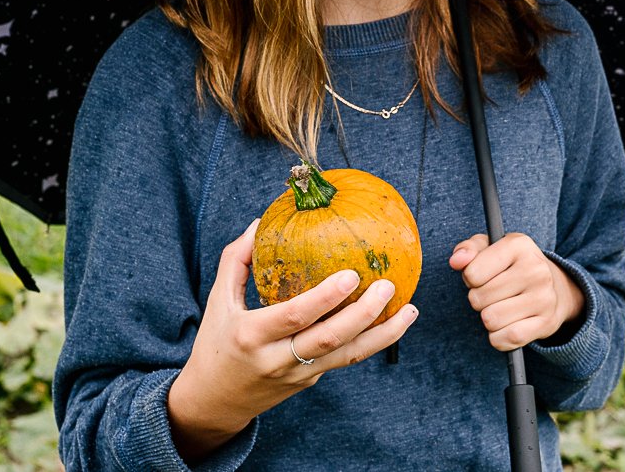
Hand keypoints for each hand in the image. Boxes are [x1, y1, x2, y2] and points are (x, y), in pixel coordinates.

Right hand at [167, 219, 417, 461]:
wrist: (214, 402)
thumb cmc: (217, 343)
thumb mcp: (218, 301)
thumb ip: (238, 260)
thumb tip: (259, 222)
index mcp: (252, 335)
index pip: (294, 316)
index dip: (325, 297)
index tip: (352, 274)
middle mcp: (277, 359)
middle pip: (329, 340)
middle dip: (363, 314)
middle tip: (388, 286)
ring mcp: (298, 375)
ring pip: (348, 357)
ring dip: (384, 335)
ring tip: (411, 310)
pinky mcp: (311, 382)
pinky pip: (346, 359)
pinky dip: (373, 341)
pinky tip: (396, 322)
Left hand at [449, 233, 584, 350]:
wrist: (555, 288)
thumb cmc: (512, 266)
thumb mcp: (490, 248)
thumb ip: (468, 250)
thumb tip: (456, 261)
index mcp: (519, 246)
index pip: (472, 273)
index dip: (470, 278)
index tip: (482, 276)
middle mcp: (536, 270)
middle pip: (479, 298)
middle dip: (478, 299)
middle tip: (492, 294)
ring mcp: (544, 298)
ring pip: (490, 320)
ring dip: (488, 319)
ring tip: (500, 307)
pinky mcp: (546, 323)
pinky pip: (506, 339)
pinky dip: (499, 337)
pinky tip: (507, 325)